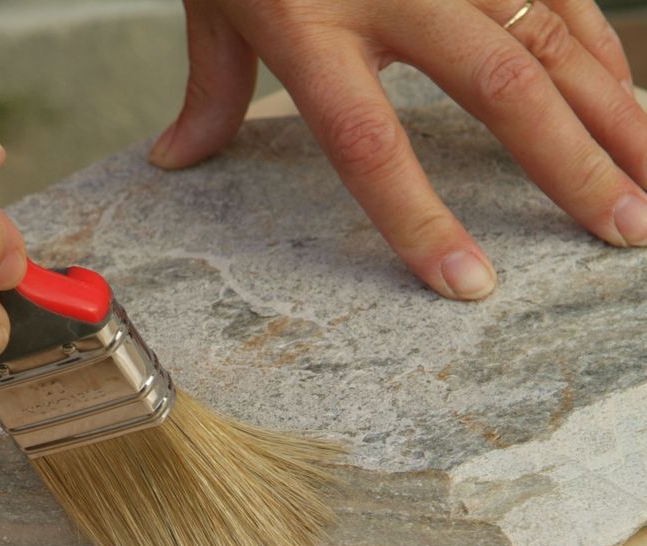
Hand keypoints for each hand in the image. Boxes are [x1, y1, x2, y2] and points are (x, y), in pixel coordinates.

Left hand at [151, 0, 646, 299]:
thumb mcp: (211, 2)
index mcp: (309, 25)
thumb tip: (175, 160)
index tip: (471, 285)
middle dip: (575, 166)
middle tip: (627, 235)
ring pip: (553, 36)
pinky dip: (599, 50)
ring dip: (615, 113)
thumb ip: (207, 86)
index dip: (421, 219)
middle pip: (501, 89)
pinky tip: (627, 103)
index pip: (369, 144)